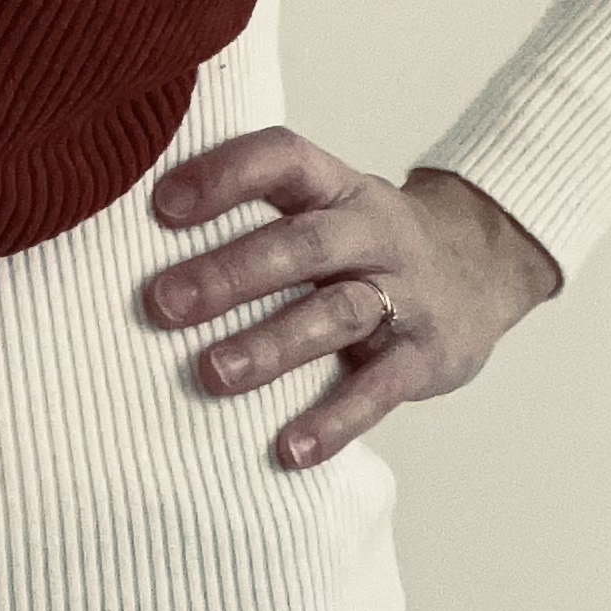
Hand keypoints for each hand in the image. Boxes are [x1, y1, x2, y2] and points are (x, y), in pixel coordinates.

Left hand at [140, 127, 561, 470]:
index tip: (161, 205)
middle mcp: (372, 230)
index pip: (282, 159)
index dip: (225, 175)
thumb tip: (126, 236)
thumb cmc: (359, 240)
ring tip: (212, 374)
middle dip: (229, 273)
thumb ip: (252, 213)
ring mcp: (406, 292)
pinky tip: (287, 450)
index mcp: (335, 185)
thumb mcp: (320, 205)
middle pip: (300, 244)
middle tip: (161, 304)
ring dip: (272, 345)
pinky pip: (379, 389)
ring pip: (336, 313)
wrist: (484, 265)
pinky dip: (334, 421)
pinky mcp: (427, 355)